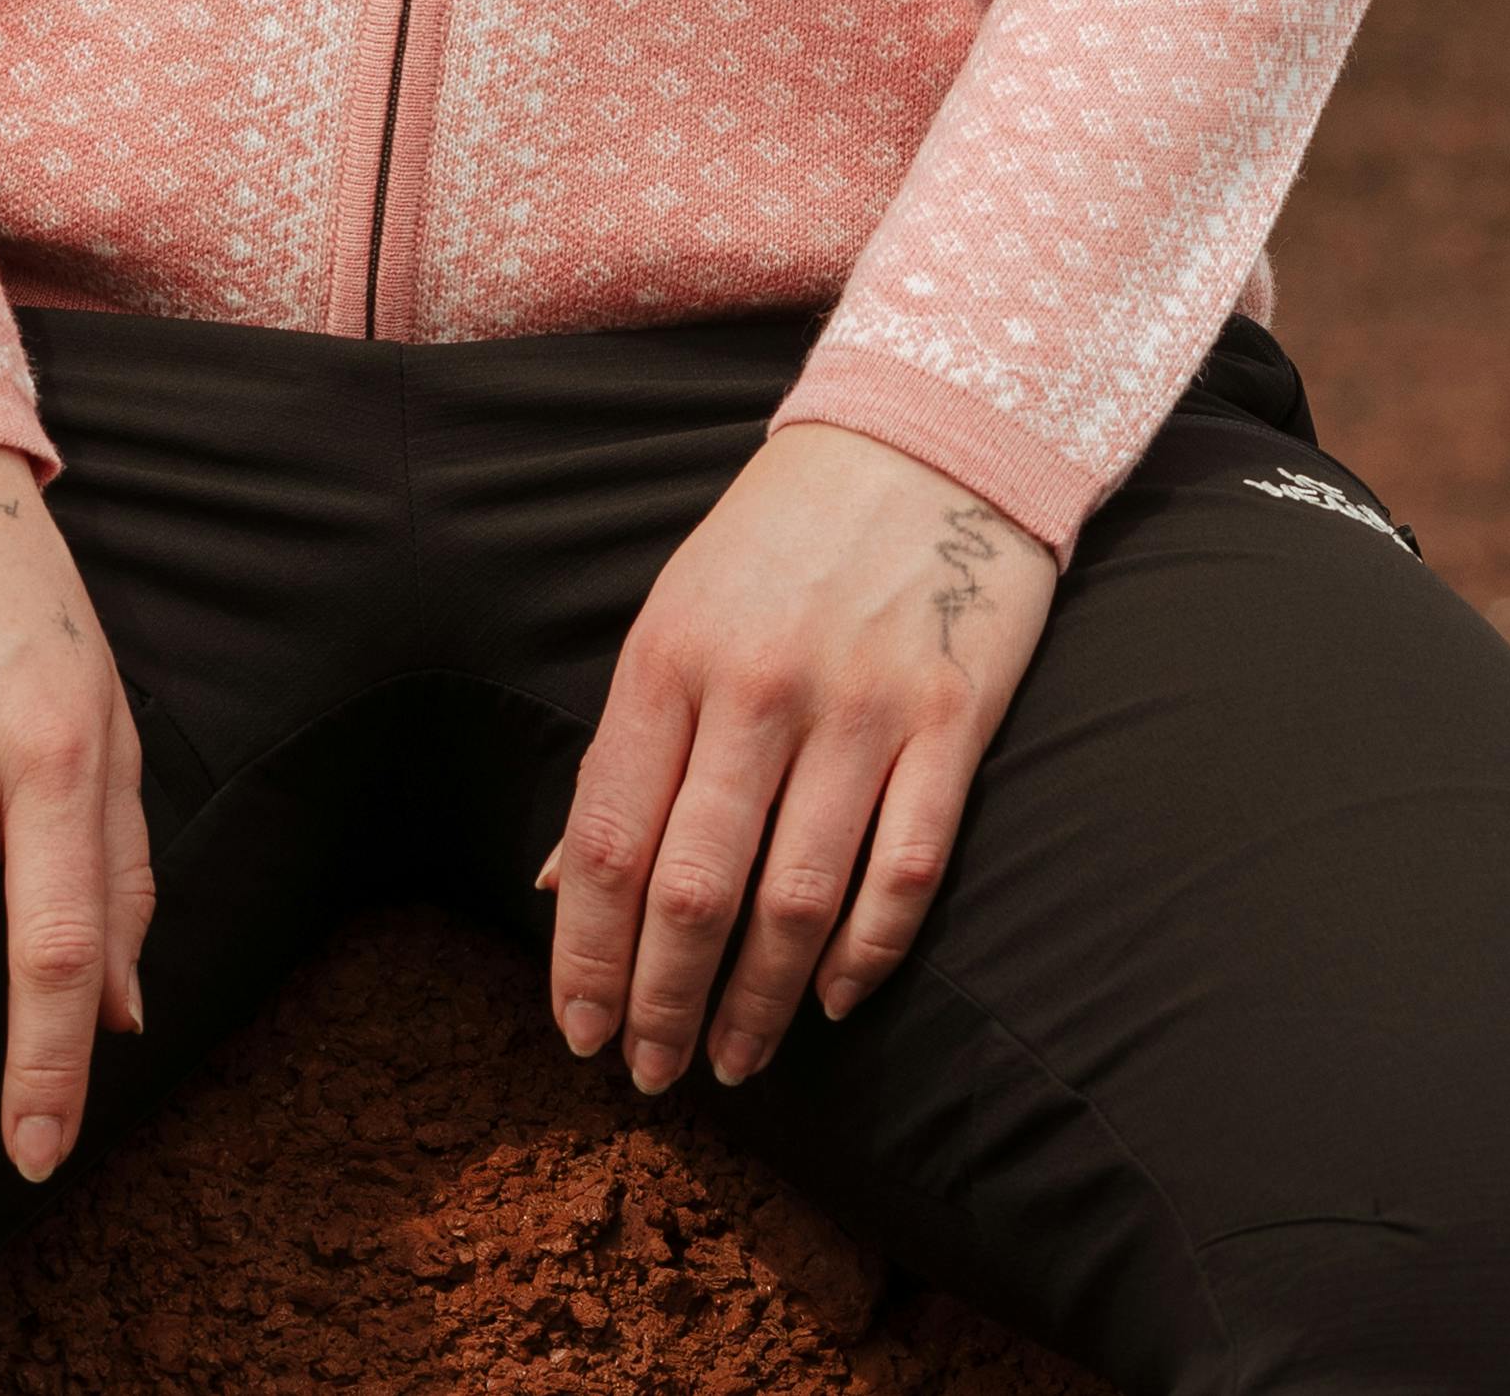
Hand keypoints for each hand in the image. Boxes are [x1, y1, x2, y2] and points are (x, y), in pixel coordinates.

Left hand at [544, 418, 1054, 1090]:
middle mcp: (758, 688)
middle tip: (654, 1073)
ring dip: (760, 1002)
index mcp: (669, 659)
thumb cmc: (782, 539)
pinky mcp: (954, 718)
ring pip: (796, 899)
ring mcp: (862, 706)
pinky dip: (867, 951)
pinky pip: (906, 867)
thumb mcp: (676, 617)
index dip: (586, 957)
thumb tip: (555, 884)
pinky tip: (834, 997)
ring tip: (737, 1059)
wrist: (929, 435)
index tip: (580, 1035)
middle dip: (663, 1002)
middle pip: (693, 889)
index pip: (607, 842)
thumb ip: (625, 751)